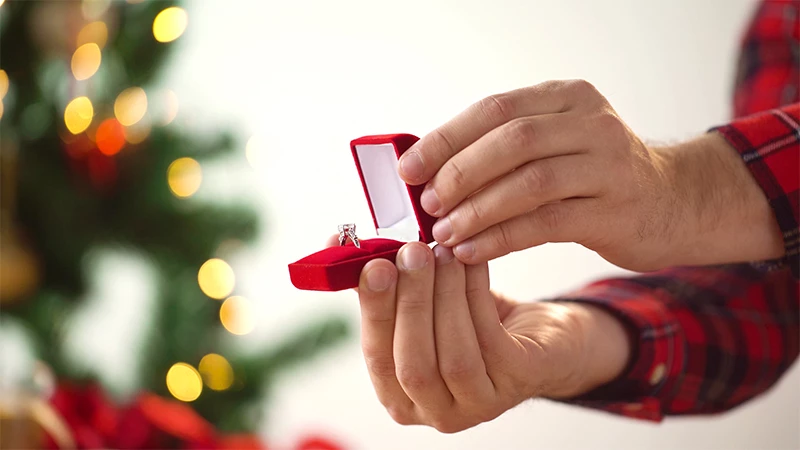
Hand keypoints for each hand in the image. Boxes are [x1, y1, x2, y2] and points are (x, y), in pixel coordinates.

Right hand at [331, 237, 629, 432]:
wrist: (540, 337)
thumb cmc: (472, 319)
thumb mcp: (424, 304)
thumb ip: (387, 284)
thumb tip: (338, 245)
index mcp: (402, 396)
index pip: (378, 360)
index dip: (374, 313)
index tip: (375, 266)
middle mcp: (437, 412)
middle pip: (413, 366)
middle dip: (411, 303)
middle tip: (413, 252)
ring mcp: (480, 404)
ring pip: (454, 356)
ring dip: (445, 296)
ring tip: (443, 251)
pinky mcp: (518, 382)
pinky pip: (491, 339)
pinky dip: (476, 294)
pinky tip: (472, 262)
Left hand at [397, 80, 782, 270]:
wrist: (671, 202)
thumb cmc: (593, 176)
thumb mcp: (556, 144)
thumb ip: (503, 151)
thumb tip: (427, 173)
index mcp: (568, 98)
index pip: (496, 109)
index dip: (446, 138)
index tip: (409, 168)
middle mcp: (591, 124)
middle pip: (512, 140)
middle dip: (459, 172)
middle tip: (426, 202)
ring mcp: (609, 166)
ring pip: (529, 183)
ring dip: (477, 209)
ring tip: (443, 232)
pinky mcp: (615, 211)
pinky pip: (546, 223)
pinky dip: (501, 238)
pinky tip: (472, 251)